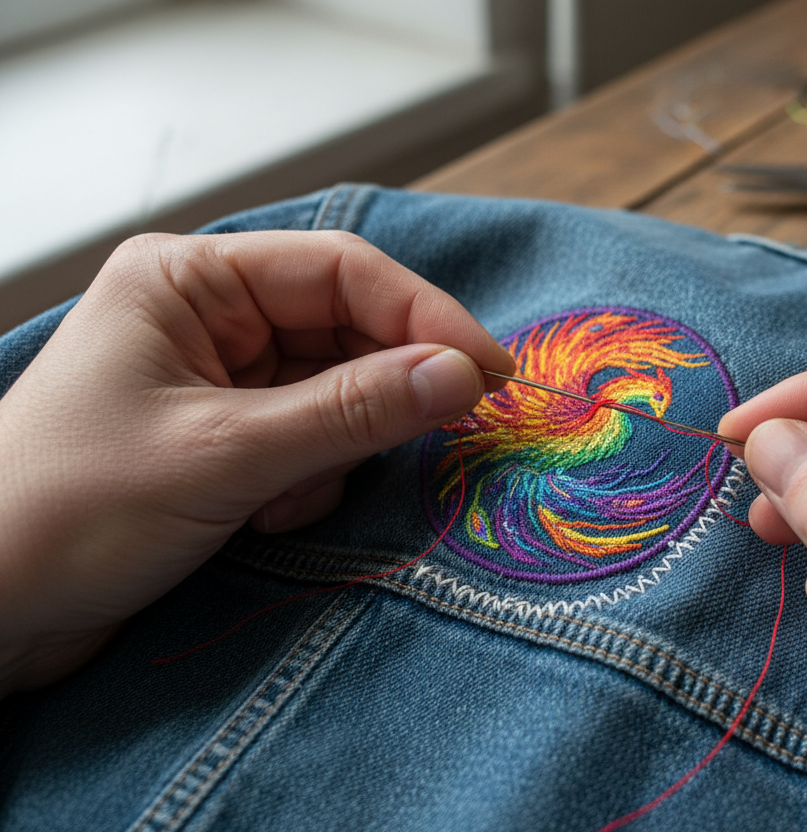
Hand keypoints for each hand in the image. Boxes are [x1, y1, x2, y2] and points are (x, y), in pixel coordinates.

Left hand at [0, 231, 513, 693]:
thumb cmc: (67, 512)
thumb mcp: (224, 456)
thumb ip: (351, 412)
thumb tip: (461, 375)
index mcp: (189, 279)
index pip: (341, 272)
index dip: (425, 319)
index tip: (489, 376)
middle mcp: (207, 317)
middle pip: (347, 331)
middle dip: (380, 393)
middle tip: (434, 435)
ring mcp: (218, 380)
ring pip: (338, 393)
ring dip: (335, 451)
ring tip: (280, 498)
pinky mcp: (225, 439)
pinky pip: (313, 440)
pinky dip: (309, 480)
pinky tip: (262, 516)